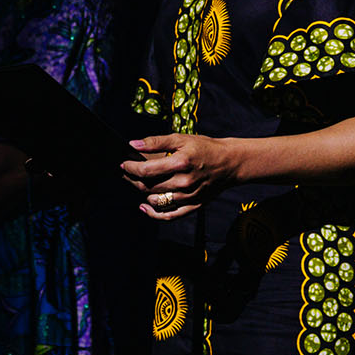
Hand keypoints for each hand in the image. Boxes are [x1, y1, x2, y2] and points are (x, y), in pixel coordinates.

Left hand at [120, 134, 243, 219]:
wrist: (229, 163)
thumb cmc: (205, 148)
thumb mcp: (181, 139)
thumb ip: (156, 142)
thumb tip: (133, 145)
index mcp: (180, 163)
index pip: (146, 170)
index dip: (130, 168)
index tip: (124, 164)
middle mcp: (184, 182)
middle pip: (148, 186)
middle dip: (132, 180)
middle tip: (126, 173)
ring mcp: (189, 196)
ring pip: (156, 201)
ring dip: (142, 193)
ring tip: (137, 184)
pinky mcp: (194, 206)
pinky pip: (170, 215)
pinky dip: (154, 214)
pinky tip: (144, 206)